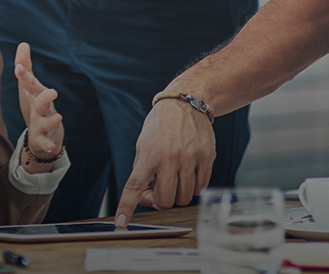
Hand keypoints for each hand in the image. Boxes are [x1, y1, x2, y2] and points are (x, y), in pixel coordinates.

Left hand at [14, 42, 63, 172]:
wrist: (46, 135)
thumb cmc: (36, 106)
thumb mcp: (28, 87)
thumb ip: (26, 67)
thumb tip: (23, 43)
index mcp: (37, 95)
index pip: (31, 83)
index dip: (25, 76)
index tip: (18, 68)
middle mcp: (43, 108)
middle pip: (43, 102)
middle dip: (46, 97)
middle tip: (53, 92)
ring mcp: (44, 123)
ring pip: (48, 121)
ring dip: (52, 120)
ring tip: (58, 117)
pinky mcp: (44, 139)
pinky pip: (45, 142)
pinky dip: (47, 144)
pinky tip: (49, 146)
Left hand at [113, 98, 214, 227]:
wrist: (187, 103)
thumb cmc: (161, 126)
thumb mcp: (143, 144)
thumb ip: (143, 171)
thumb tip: (146, 198)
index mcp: (149, 154)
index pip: (134, 186)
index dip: (127, 207)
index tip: (121, 224)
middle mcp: (169, 158)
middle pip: (165, 200)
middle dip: (160, 199)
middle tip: (159, 188)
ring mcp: (190, 159)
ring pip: (184, 198)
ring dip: (178, 194)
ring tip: (174, 177)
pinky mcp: (207, 159)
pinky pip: (200, 188)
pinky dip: (193, 187)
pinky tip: (188, 173)